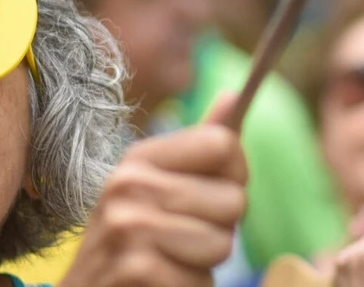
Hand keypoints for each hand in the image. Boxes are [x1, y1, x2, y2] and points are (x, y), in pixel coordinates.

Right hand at [63, 99, 247, 285]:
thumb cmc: (132, 247)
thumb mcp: (156, 190)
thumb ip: (199, 148)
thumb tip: (233, 95)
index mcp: (139, 159)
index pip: (223, 144)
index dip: (234, 178)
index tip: (211, 198)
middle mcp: (129, 184)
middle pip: (233, 199)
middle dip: (220, 231)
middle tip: (179, 242)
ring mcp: (130, 227)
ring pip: (223, 244)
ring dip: (204, 266)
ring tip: (168, 264)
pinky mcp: (138, 270)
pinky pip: (204, 281)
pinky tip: (159, 286)